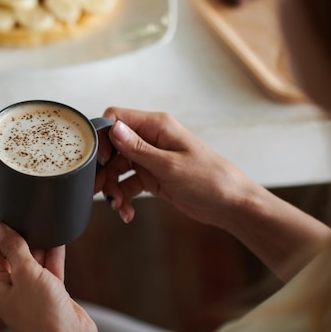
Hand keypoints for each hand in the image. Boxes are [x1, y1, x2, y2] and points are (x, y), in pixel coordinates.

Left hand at [0, 211, 97, 331]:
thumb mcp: (26, 274)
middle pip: (9, 249)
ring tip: (39, 217)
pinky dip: (53, 251)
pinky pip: (48, 264)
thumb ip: (12, 248)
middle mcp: (8, 284)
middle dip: (16, 230)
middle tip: (19, 207)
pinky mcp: (48, 290)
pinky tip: (57, 235)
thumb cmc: (43, 317)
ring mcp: (29, 287)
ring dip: (37, 240)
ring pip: (30, 255)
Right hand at [95, 107, 253, 227]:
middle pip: (113, 147)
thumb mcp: (169, 165)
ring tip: (118, 206)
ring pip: (118, 168)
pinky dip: (124, 197)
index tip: (102, 160)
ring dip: (113, 187)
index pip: (116, 118)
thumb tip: (112, 127)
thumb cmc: (209, 179)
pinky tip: (127, 212)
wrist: (231, 204)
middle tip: (99, 190)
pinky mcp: (153, 176)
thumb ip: (138, 148)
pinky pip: (129, 183)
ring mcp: (151, 157)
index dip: (103, 137)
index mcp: (156, 126)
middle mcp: (151, 138)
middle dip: (104, 169)